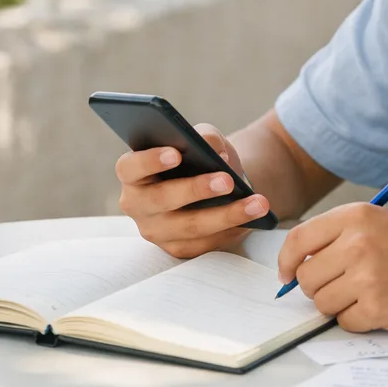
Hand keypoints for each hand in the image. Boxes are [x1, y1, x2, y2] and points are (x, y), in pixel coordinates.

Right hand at [115, 123, 272, 258]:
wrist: (213, 184)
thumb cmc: (200, 157)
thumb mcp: (204, 140)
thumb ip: (206, 137)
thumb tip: (216, 151)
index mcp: (133, 173)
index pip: (129, 168)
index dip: (149, 161)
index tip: (176, 154)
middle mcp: (137, 205)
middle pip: (160, 200)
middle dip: (195, 190)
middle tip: (227, 181)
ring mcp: (155, 231)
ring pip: (189, 227)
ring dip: (226, 215)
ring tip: (258, 203)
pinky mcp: (177, 249)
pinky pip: (204, 244)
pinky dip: (231, 232)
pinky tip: (254, 221)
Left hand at [276, 203, 387, 331]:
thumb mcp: (383, 221)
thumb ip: (342, 235)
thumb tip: (300, 261)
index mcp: (357, 216)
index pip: (298, 240)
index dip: (286, 261)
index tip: (286, 274)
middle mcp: (357, 244)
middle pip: (306, 277)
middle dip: (318, 287)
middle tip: (342, 286)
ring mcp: (366, 277)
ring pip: (322, 303)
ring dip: (338, 305)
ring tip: (366, 294)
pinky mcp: (377, 308)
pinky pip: (344, 323)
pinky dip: (358, 320)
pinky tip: (381, 306)